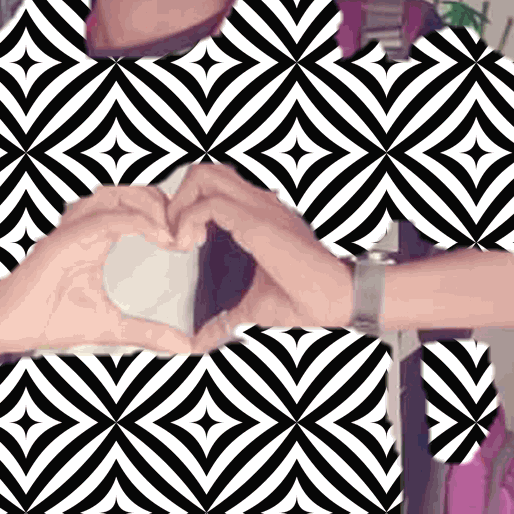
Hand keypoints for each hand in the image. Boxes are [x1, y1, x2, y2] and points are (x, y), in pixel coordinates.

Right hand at [0, 186, 193, 354]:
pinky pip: (104, 218)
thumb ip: (148, 332)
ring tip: (173, 232)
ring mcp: (73, 230)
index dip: (166, 216)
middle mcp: (85, 227)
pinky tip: (156, 234)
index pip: (135, 208)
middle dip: (163, 204)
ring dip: (150, 206)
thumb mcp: (112, 327)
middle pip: (130, 193)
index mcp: (96, 238)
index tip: (189, 239)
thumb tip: (184, 347)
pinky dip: (134, 221)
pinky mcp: (64, 239)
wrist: (11, 327)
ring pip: (117, 195)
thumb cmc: (51, 320)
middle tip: (186, 231)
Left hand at [165, 164, 353, 352]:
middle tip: (176, 237)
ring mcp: (259, 207)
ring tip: (182, 240)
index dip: (187, 207)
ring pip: (204, 175)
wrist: (338, 298)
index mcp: (257, 214)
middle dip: (177, 199)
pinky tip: (189, 246)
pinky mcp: (257, 222)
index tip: (183, 242)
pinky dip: (187, 220)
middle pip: (204, 171)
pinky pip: (208, 203)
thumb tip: (202, 342)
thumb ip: (224, 320)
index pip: (213, 186)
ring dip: (181, 205)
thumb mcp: (252, 309)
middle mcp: (258, 202)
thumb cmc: (305, 298)